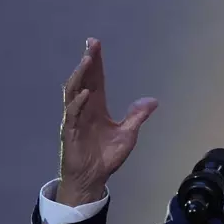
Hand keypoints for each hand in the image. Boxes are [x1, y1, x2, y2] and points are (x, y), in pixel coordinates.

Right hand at [57, 38, 157, 206]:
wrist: (93, 179)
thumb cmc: (106, 157)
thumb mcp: (128, 134)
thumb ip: (137, 116)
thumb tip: (152, 101)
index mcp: (97, 107)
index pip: (96, 80)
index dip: (97, 63)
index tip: (95, 44)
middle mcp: (85, 109)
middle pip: (84, 80)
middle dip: (88, 62)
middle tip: (92, 44)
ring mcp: (76, 119)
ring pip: (74, 92)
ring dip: (80, 76)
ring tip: (87, 61)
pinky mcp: (71, 132)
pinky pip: (73, 114)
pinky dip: (79, 103)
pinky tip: (86, 93)